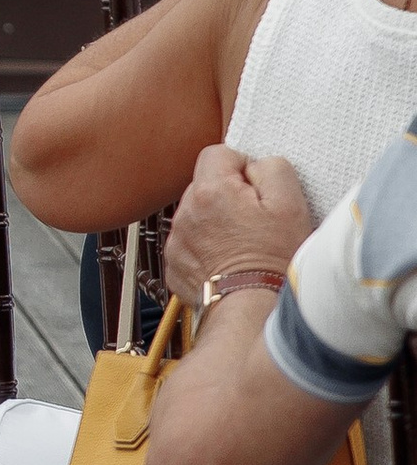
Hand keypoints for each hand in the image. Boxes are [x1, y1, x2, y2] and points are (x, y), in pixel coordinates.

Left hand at [161, 142, 315, 305]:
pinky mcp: (175, 265)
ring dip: (216, 223)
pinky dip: (207, 248)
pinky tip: (229, 261)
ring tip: (243, 244)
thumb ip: (272, 168)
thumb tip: (255, 164)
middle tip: (254, 222)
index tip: (257, 190)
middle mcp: (185, 213)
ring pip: (197, 215)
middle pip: (205, 185)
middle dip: (229, 195)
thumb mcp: (290, 204)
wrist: (254, 311)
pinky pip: (190, 244)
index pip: (218, 153)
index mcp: (210, 191)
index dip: (242, 167)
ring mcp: (177, 241)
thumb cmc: (274, 262)